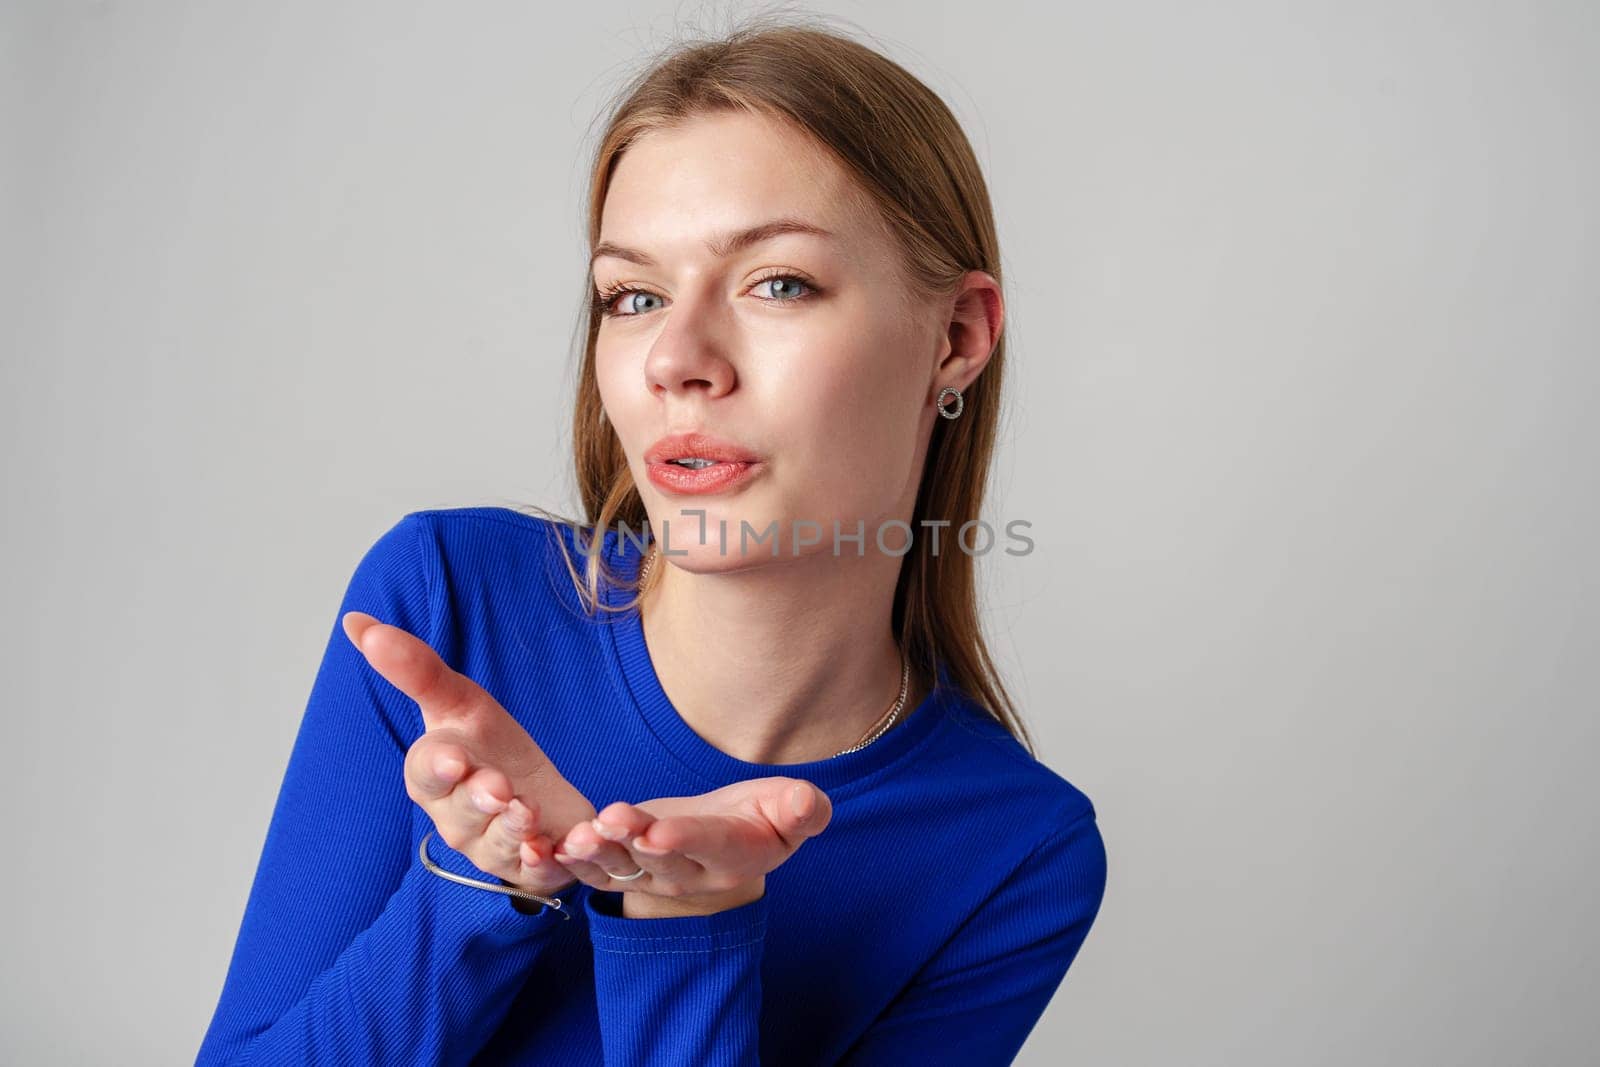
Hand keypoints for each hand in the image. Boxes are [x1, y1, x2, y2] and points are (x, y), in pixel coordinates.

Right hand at [341, 611, 595, 898]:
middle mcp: (457, 820)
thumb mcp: (461, 703)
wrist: (542, 795)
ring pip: (498, 845)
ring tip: (528, 810)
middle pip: (460, 815)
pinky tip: (557, 848)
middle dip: (477, 801)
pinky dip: (545, 863)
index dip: (438, 767)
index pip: (425, 773)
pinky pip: (537, 873)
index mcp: (434, 778)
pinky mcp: (534, 868)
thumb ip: (414, 669)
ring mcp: (494, 848)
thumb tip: (354, 621)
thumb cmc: (490, 748)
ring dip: (511, 830)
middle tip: (496, 788)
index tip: (453, 758)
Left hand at [552, 777, 831, 916]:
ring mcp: (654, 877)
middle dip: (633, 841)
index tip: (661, 830)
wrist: (729, 846)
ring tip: (580, 834)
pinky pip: (595, 874)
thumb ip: (802, 810)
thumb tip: (806, 803)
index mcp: (735, 855)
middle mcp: (691, 875)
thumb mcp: (790, 810)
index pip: (710, 846)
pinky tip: (554, 847)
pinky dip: (573, 863)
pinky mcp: (625, 870)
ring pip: (623, 868)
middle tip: (612, 821)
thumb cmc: (764, 817)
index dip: (685, 839)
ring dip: (598, 853)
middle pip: (659, 860)